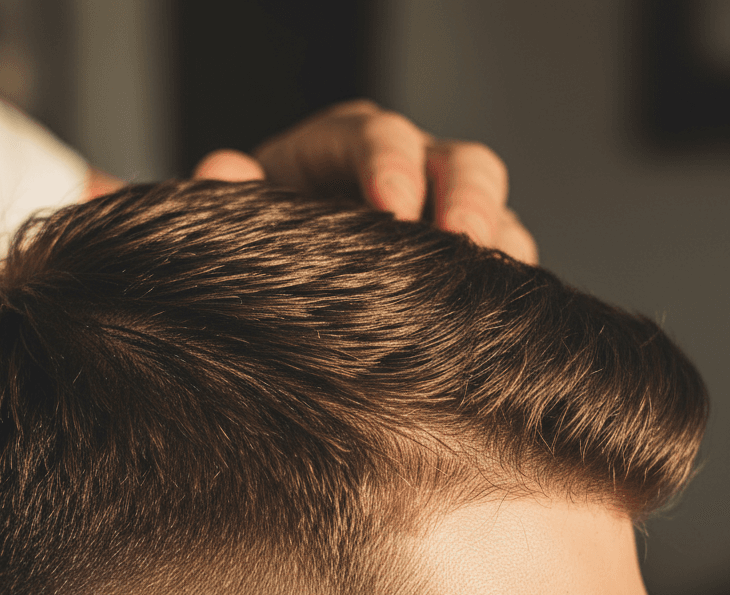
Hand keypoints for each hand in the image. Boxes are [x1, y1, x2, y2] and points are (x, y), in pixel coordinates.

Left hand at [192, 99, 537, 264]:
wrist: (283, 284)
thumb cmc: (265, 241)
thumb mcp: (243, 219)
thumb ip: (232, 196)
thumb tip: (220, 170)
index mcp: (348, 147)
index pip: (378, 137)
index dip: (390, 163)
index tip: (393, 203)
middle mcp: (410, 172)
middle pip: (460, 164)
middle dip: (468, 198)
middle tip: (463, 237)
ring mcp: (445, 217)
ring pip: (496, 216)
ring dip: (500, 246)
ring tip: (497, 289)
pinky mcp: (468, 264)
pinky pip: (505, 267)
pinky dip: (509, 289)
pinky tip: (504, 322)